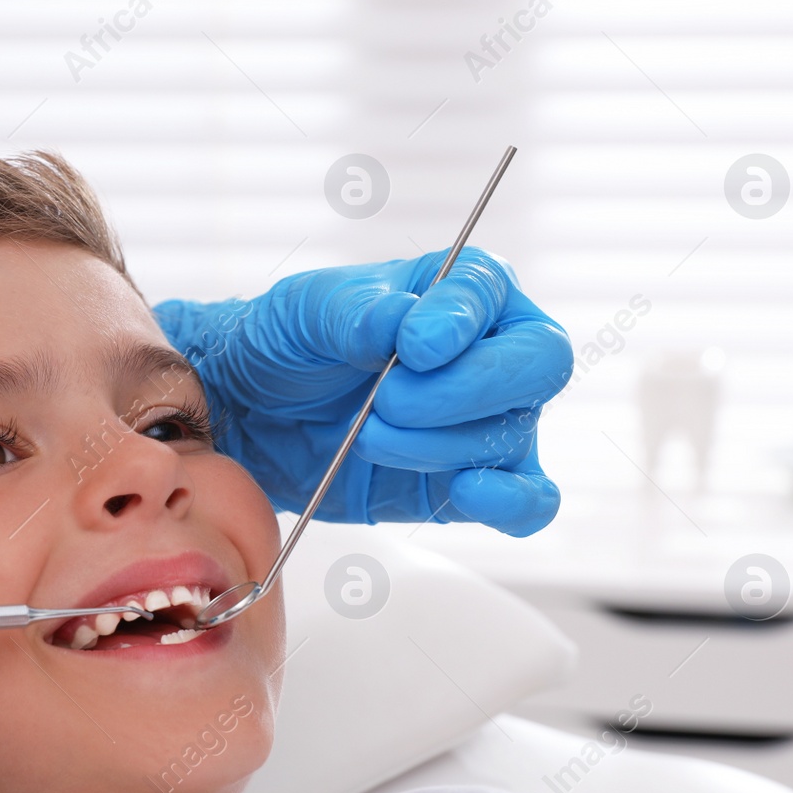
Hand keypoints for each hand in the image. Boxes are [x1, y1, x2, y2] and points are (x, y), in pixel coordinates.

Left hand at [154, 248, 571, 535]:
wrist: (254, 413)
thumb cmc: (291, 342)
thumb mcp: (308, 311)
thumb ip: (359, 313)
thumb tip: (404, 323)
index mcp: (462, 289)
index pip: (492, 295)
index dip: (460, 323)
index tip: (411, 348)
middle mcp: (493, 351)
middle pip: (538, 365)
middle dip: (463, 390)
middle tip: (387, 400)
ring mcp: (488, 421)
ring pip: (512, 435)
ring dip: (436, 444)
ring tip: (368, 436)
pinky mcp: (470, 483)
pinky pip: (529, 500)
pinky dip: (510, 503)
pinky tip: (466, 493)